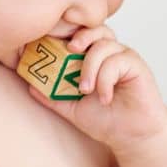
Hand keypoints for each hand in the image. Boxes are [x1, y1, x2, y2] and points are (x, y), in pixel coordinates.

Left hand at [27, 26, 166, 149]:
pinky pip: (117, 61)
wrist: (132, 137)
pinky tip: (105, 98)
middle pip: (97, 29)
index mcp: (96, 59)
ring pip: (104, 45)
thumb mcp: (72, 108)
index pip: (82, 35)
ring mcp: (124, 58)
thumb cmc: (106, 120)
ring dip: (91, 66)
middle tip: (70, 50)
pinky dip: (105, 79)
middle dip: (81, 36)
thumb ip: (53, 96)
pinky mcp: (136, 66)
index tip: (52, 43)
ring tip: (86, 90)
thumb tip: (30, 86)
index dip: (68, 34)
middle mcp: (111, 54)